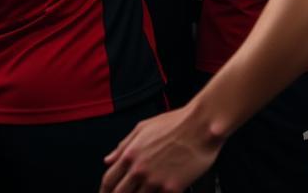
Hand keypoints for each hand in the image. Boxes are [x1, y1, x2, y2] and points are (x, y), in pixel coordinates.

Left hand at [101, 106, 220, 192]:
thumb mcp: (145, 127)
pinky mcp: (171, 189)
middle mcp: (139, 170)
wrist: (202, 124)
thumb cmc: (177, 122)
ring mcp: (155, 182)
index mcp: (131, 155)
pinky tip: (159, 191)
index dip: (105, 191)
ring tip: (146, 190)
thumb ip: (124, 145)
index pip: (108, 181)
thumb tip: (109, 159)